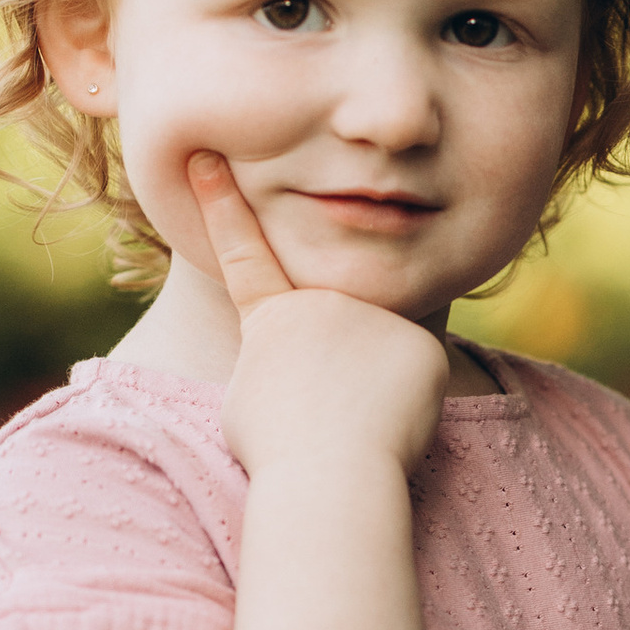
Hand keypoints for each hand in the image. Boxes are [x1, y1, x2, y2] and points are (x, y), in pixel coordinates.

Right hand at [191, 153, 449, 482]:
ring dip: (374, 392)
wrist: (329, 472)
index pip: (243, 252)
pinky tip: (394, 421)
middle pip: (338, 331)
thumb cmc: (279, 452)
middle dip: (341, 376)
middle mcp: (322, 301)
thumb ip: (274, 364)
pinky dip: (411, 403)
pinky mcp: (422, 341)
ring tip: (356, 425)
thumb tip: (298, 363)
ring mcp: (374, 316)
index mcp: (270, 319)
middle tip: (330, 422)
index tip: (207, 157)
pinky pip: (420, 371)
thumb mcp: (250, 403)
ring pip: (381, 353)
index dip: (222, 205)